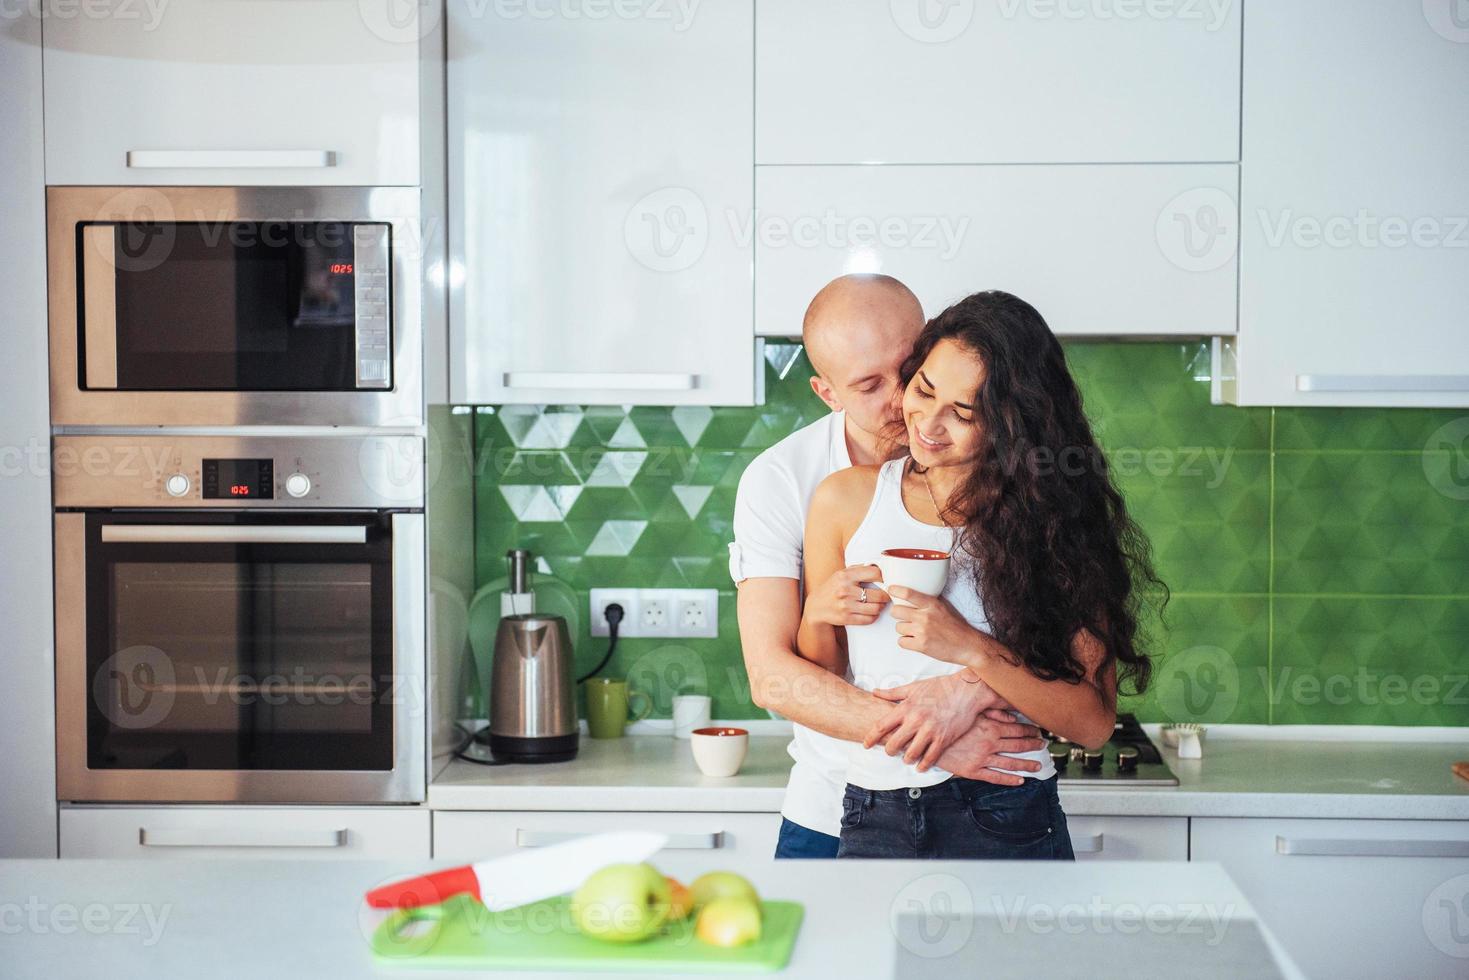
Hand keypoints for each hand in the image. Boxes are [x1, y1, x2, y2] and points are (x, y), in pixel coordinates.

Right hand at [804, 564, 889, 626]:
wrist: (816, 606)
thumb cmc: (832, 588)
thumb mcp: (842, 573)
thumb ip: (859, 569)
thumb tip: (879, 566)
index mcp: (845, 576)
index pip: (875, 573)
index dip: (885, 577)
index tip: (887, 580)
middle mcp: (845, 590)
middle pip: (878, 594)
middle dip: (886, 596)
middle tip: (887, 595)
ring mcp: (846, 606)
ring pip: (875, 608)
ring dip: (881, 607)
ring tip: (880, 604)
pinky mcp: (846, 618)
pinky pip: (869, 619)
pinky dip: (874, 616)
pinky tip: (872, 612)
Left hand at [862, 672, 1004, 771]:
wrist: (966, 690)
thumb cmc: (940, 687)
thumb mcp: (914, 687)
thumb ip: (893, 693)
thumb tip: (875, 692)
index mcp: (906, 707)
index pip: (881, 726)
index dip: (870, 738)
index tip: (865, 745)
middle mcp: (916, 720)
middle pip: (894, 744)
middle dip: (888, 751)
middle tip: (890, 751)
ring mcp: (930, 731)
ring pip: (910, 754)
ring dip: (906, 759)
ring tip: (906, 758)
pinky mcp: (943, 739)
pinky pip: (930, 758)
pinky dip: (923, 765)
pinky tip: (920, 766)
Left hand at [888, 586, 988, 665]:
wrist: (968, 645)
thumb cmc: (956, 626)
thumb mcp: (944, 607)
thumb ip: (928, 602)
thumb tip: (911, 595)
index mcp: (932, 604)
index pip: (908, 593)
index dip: (895, 590)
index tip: (890, 589)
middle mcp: (926, 616)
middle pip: (896, 611)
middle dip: (898, 614)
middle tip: (904, 617)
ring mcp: (922, 631)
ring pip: (898, 627)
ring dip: (904, 630)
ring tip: (915, 631)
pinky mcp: (921, 645)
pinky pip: (901, 641)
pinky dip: (906, 642)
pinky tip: (915, 640)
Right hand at [933, 712, 1046, 786]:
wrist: (928, 739)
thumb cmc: (948, 723)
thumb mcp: (970, 713)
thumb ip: (992, 713)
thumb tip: (1011, 716)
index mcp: (989, 727)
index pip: (1017, 729)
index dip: (1030, 731)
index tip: (1038, 732)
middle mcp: (989, 743)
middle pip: (1018, 745)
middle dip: (1032, 746)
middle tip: (1042, 747)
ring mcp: (982, 759)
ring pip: (1011, 763)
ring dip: (1026, 765)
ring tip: (1037, 766)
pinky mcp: (974, 771)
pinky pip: (996, 777)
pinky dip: (1009, 780)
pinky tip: (1019, 780)